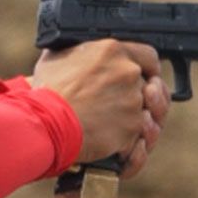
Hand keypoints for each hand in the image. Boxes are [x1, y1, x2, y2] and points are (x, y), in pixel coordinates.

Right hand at [30, 40, 170, 175]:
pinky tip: (120, 147)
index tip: (145, 77)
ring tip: (122, 128)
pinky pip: (141, 139)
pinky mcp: (132, 128)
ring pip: (150, 115)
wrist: (46, 121)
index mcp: (112, 51)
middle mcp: (128, 73)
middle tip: (127, 106)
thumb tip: (80, 51)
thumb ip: (78, 51)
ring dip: (139, 122)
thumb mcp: (57, 56)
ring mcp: (133, 101)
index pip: (148, 56)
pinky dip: (133, 146)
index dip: (148, 68)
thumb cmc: (47, 90)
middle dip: (143, 97)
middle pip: (152, 87)